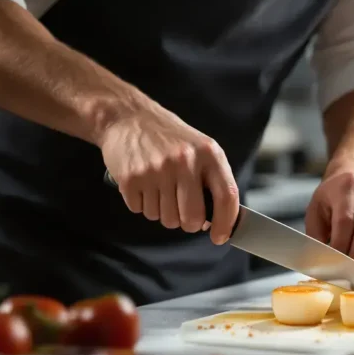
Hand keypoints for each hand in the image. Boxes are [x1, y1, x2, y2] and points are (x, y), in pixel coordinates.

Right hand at [98, 101, 238, 243]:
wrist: (127, 118)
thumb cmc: (169, 138)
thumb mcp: (200, 149)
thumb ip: (211, 180)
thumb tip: (216, 220)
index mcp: (208, 154)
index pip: (226, 197)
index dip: (225, 223)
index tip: (220, 237)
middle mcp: (184, 161)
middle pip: (192, 218)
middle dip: (188, 223)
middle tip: (182, 210)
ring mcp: (156, 170)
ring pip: (166, 219)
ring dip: (163, 211)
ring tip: (159, 187)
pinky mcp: (131, 179)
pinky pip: (142, 212)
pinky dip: (142, 204)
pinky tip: (143, 183)